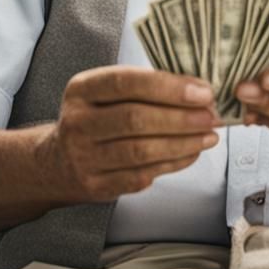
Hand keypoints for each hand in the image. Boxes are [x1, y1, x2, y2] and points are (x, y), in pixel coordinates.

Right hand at [42, 66, 221, 203]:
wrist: (57, 162)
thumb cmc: (96, 118)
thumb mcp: (106, 93)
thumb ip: (145, 87)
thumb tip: (199, 89)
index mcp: (81, 90)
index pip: (126, 82)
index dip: (168, 87)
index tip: (202, 91)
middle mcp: (78, 122)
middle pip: (135, 119)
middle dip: (181, 118)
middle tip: (211, 116)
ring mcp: (84, 157)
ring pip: (140, 151)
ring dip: (182, 143)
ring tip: (209, 135)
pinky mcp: (96, 186)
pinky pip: (141, 176)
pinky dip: (173, 164)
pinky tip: (192, 153)